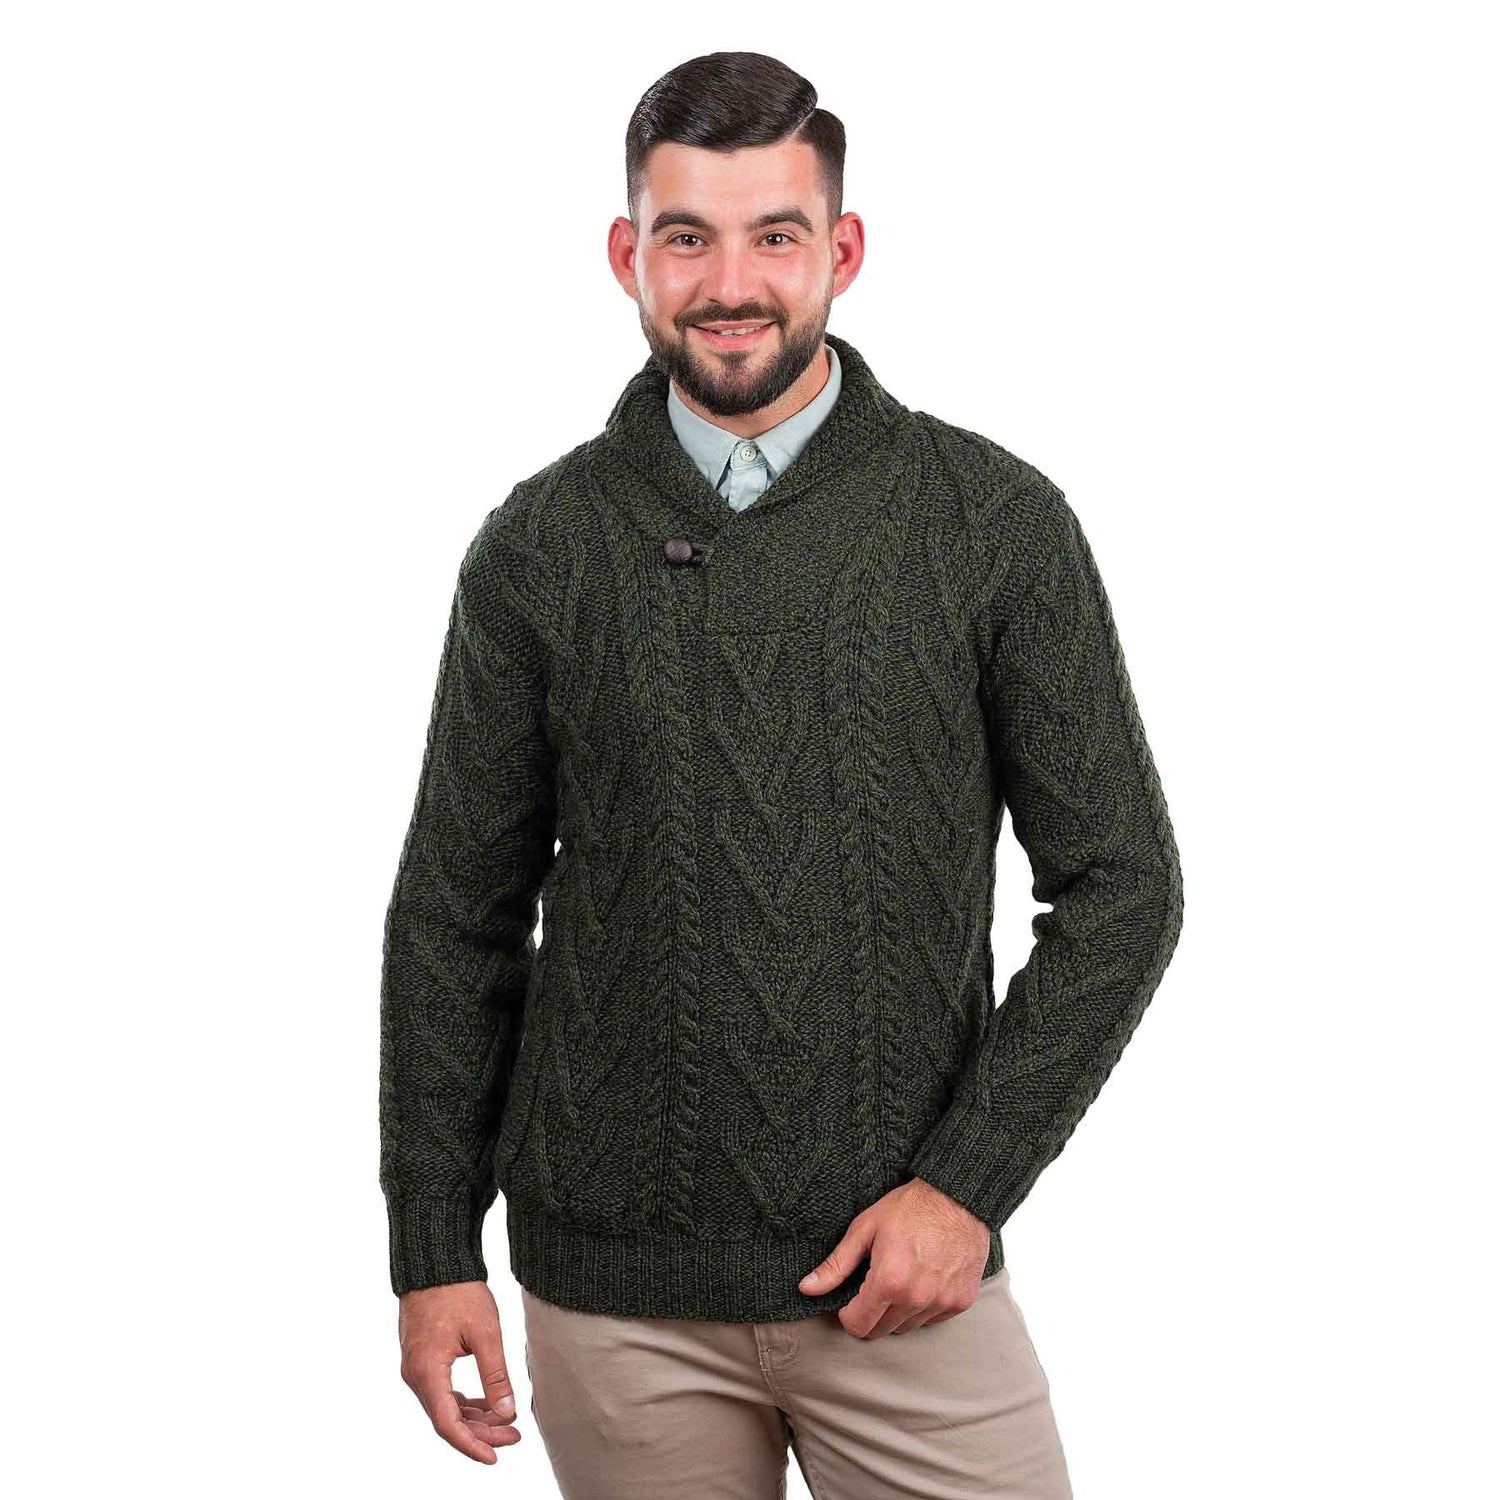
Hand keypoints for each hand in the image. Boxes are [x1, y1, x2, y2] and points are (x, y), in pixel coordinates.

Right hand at [397, 1280, 522, 1462]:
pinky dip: (463, 1402)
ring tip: (506, 1422)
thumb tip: (507, 1413)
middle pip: (446, 1419)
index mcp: (427, 1371)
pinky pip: (441, 1392)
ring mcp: (416, 1368)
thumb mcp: (486, 1333)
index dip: (471, 1445)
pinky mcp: (422, 1360)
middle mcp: (415, 1375)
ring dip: (473, 1418)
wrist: (436, 1263)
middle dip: (480, 1432)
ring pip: (444, 1407)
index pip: (447, 1424)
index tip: (494, 1457)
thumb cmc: (459, 1292)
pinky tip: (486, 1404)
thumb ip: (496, 1376)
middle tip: (513, 1436)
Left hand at [797, 1178, 991, 1338]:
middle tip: (874, 1286)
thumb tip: (807, 1288)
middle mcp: (917, 1299)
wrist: (958, 1196)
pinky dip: (923, 1307)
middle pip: (881, 1331)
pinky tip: (922, 1279)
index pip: (858, 1326)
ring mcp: (942, 1302)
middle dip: (871, 1314)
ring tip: (900, 1278)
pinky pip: (932, 1320)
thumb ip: (836, 1264)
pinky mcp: (961, 1302)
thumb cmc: (909, 1207)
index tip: (851, 1299)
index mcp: (889, 1282)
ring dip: (897, 1312)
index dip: (848, 1314)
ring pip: (907, 1327)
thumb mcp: (865, 1228)